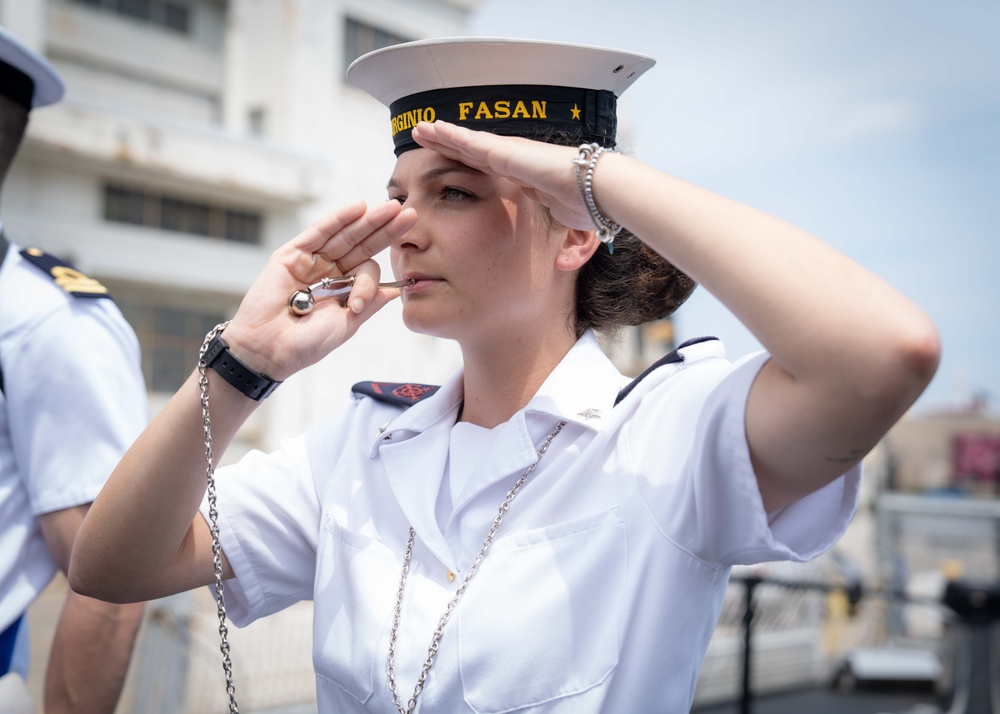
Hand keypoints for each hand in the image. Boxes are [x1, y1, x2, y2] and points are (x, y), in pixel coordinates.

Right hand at [221, 200, 416, 379]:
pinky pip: (318, 233)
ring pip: (343, 235)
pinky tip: (359, 208)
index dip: (370, 280)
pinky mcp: (291, 254)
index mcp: (344, 289)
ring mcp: (311, 261)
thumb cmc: (306, 344)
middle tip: (410, 214)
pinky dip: (337, 219)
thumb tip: (397, 290)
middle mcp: (329, 272)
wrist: (268, 350)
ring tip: (391, 207)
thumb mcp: (347, 324)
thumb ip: (370, 304)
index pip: (367, 270)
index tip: (358, 302)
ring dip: (367, 220)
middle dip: (385, 230)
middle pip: (361, 245)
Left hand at [410, 121, 596, 231]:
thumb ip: (557, 242)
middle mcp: (514, 161)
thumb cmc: (588, 206)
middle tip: (426, 139)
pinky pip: (467, 143)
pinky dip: (447, 135)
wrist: (595, 189)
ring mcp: (508, 153)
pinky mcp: (503, 152)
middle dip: (450, 147)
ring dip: (441, 136)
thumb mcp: (563, 228)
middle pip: (472, 153)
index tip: (452, 165)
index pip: (489, 171)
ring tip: (419, 130)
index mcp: (524, 177)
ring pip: (465, 143)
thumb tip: (562, 264)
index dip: (469, 166)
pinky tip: (428, 130)